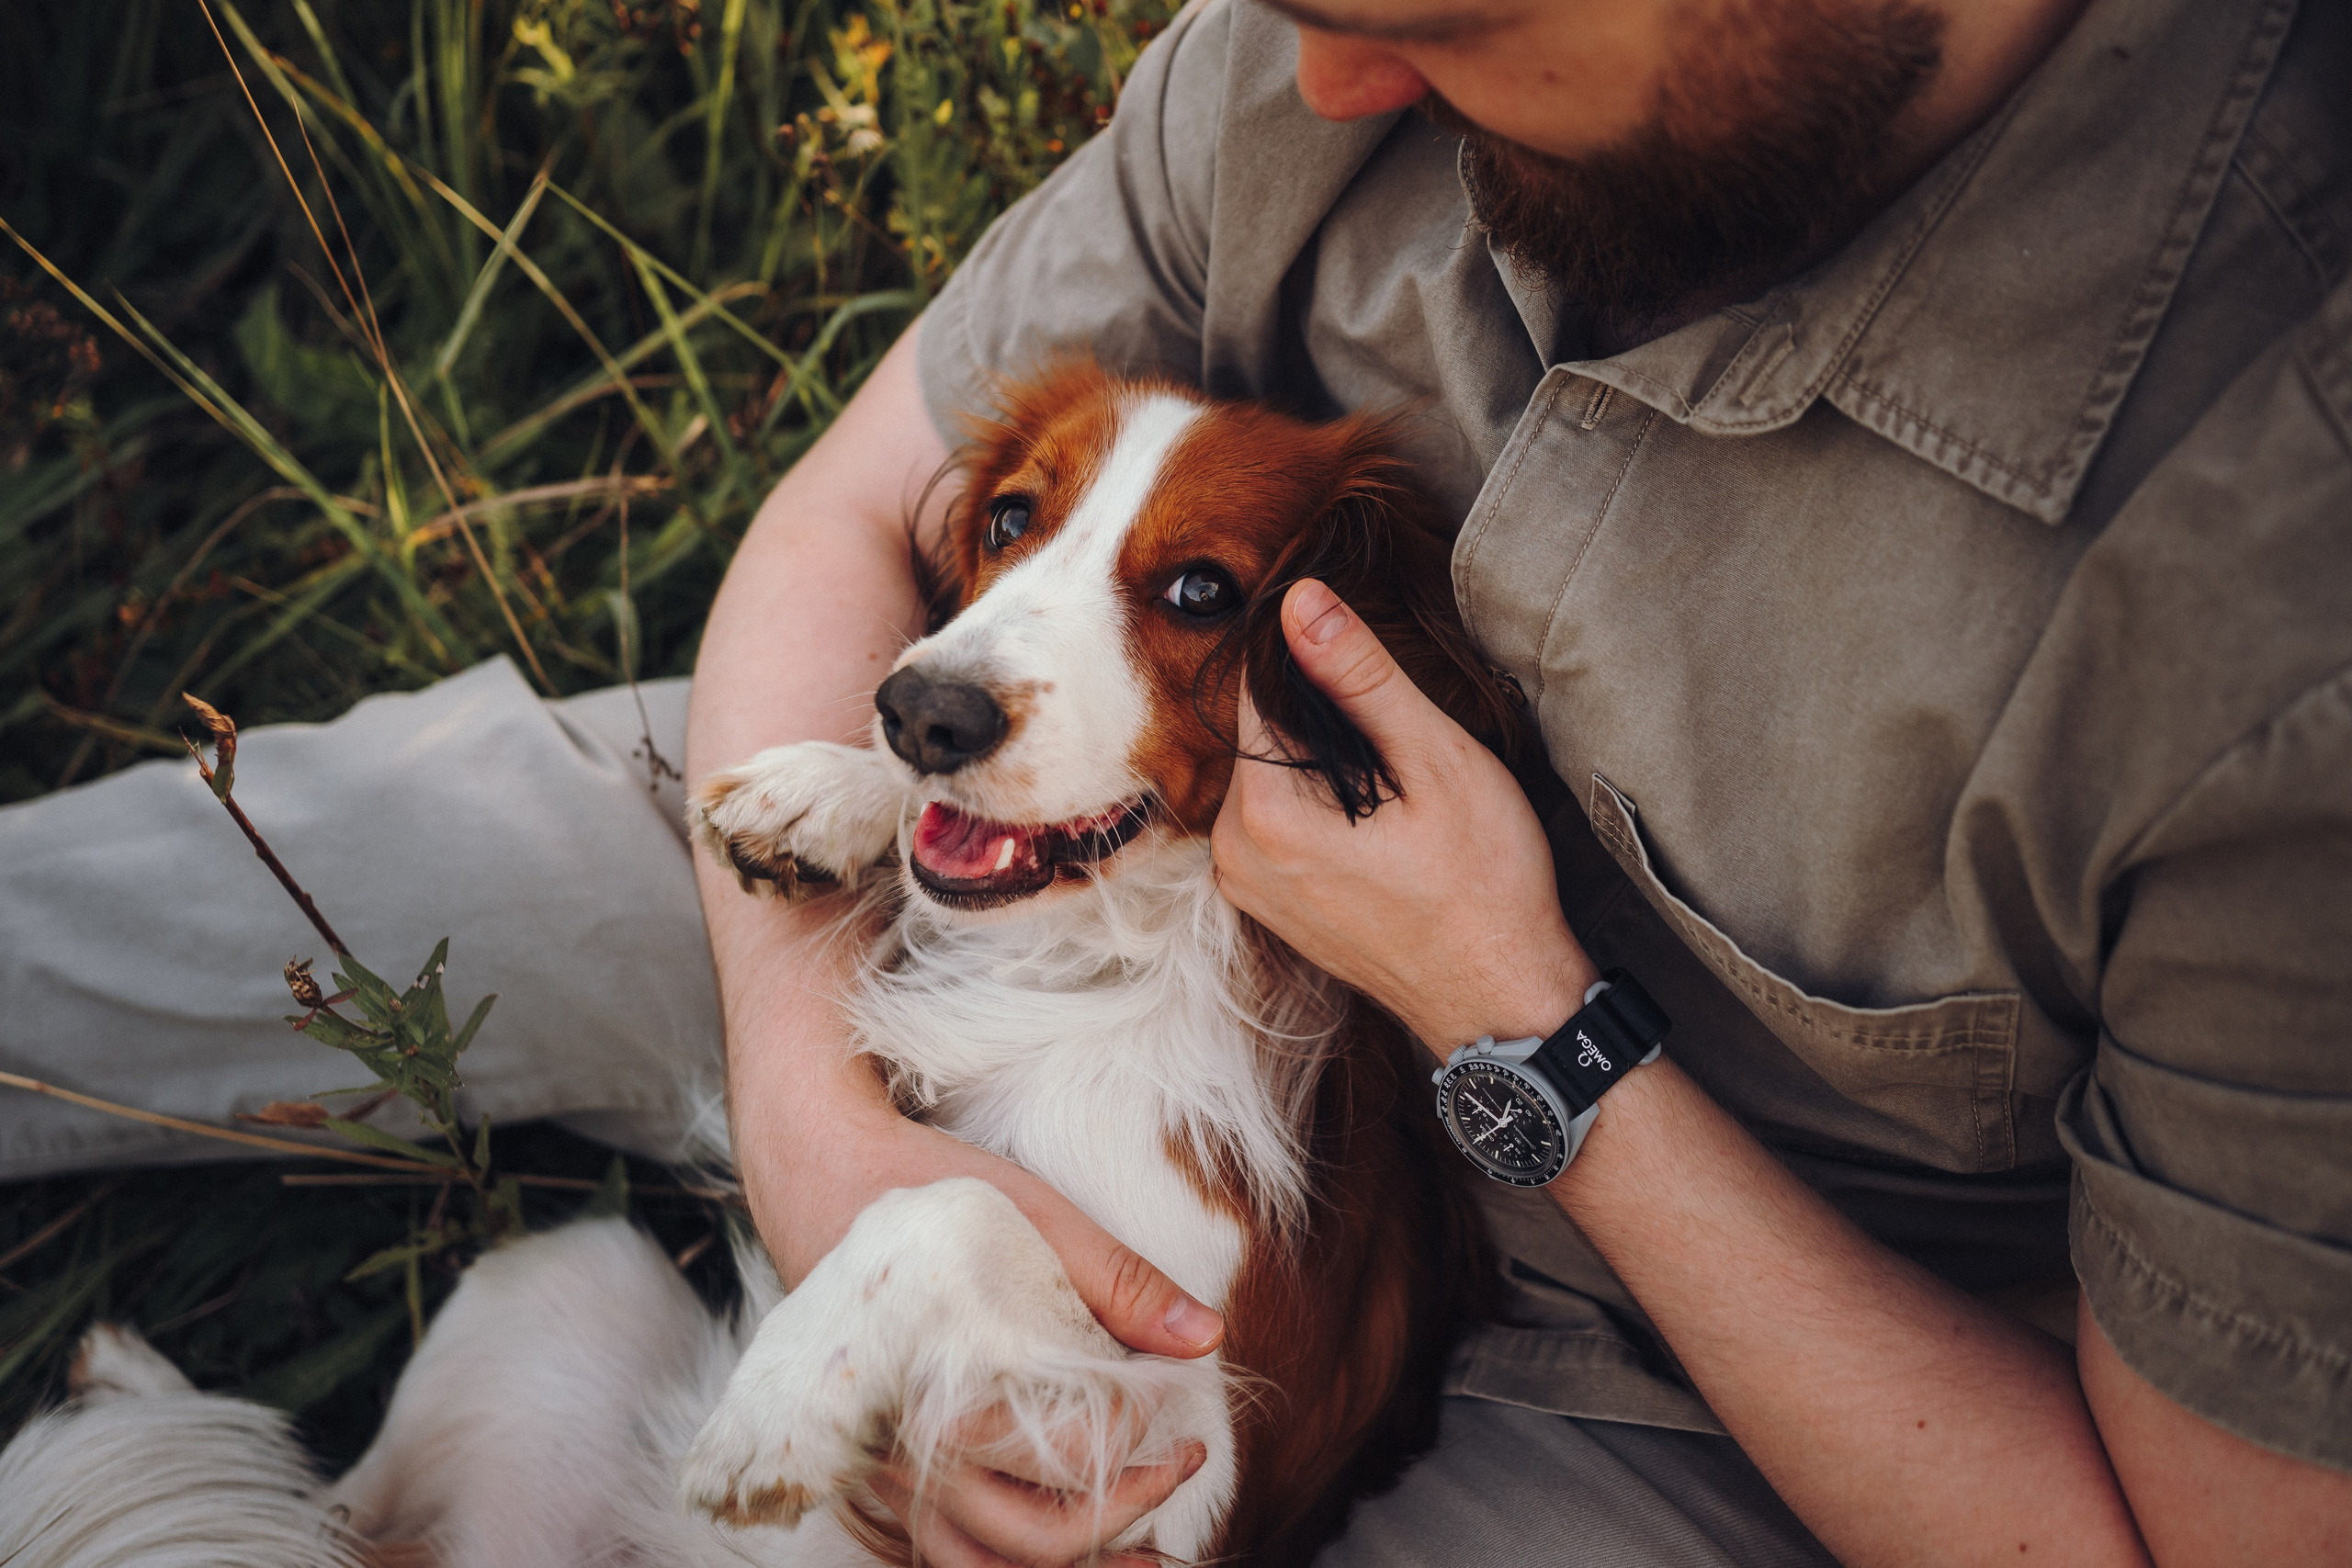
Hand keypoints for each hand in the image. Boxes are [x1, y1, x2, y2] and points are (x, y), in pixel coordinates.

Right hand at [741, 1073, 1221, 1562]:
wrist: (818, 1173)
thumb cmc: (928, 1192)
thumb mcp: (1034, 1218)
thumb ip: (1121, 1283)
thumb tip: (1207, 1339)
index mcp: (946, 1385)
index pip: (1069, 1455)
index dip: (1140, 1430)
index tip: (1168, 1389)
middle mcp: (904, 1446)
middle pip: (1035, 1538)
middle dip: (1129, 1511)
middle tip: (1187, 1459)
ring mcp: (882, 1465)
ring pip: (981, 1563)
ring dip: (1072, 1564)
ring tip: (1148, 1554)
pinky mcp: (873, 1465)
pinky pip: (942, 1546)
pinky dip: (1009, 1561)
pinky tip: (1064, 1537)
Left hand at [1211, 579, 1594, 1051]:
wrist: (1501, 1003)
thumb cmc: (1485, 888)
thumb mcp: (1436, 762)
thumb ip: (1361, 677)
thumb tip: (1302, 600)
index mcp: (1265, 815)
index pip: (1259, 690)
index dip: (1314, 661)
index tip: (1367, 667)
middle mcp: (1235, 854)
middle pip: (1264, 737)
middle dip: (1326, 721)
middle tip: (1403, 751)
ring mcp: (1249, 887)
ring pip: (1273, 780)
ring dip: (1327, 767)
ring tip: (1401, 796)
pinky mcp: (1271, 907)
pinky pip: (1280, 825)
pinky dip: (1323, 809)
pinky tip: (1384, 829)